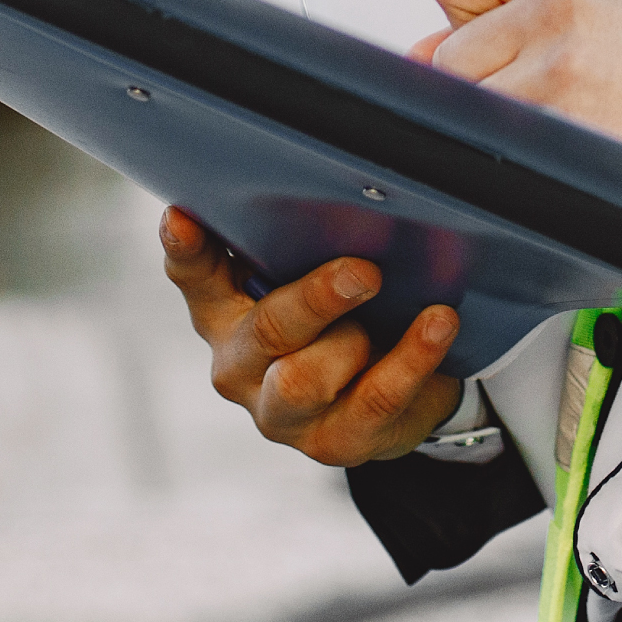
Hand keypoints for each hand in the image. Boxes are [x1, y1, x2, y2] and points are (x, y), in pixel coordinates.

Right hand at [158, 207, 463, 464]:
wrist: (390, 395)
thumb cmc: (340, 315)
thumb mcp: (311, 274)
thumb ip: (298, 238)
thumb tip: (328, 178)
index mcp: (225, 313)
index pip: (196, 277)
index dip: (187, 249)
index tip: (183, 216)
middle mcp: (241, 367)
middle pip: (267, 331)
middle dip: (316, 299)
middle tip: (364, 271)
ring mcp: (282, 414)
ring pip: (304, 380)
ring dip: (356, 341)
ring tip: (412, 308)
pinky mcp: (334, 444)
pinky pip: (374, 401)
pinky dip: (412, 359)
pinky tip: (439, 325)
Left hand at [410, 0, 621, 198]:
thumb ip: (513, 7)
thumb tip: (419, 53)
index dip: (470, 18)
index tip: (506, 39)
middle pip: (445, 55)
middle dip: (487, 82)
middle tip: (559, 90)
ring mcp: (556, 58)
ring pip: (463, 106)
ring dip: (505, 125)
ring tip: (575, 117)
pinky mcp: (560, 117)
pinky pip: (491, 148)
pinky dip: (521, 159)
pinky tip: (577, 146)